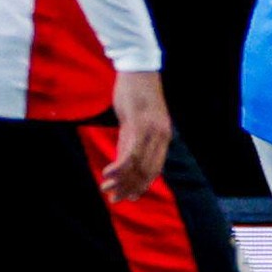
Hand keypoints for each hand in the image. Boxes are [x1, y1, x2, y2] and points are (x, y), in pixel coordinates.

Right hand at [102, 70, 172, 203]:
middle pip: (147, 171)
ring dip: (121, 181)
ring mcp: (151, 131)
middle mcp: (162, 135)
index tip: (131, 197)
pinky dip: (119, 167)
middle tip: (116, 201)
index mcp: (164, 136)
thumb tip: (123, 161)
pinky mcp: (139, 124)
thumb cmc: (136, 95)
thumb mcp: (135, 122)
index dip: (143, 185)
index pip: (156, 168)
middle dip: (130, 188)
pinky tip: (107, 174)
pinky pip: (131, 152)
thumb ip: (131, 141)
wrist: (139, 69)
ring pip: (138, 165)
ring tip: (107, 192)